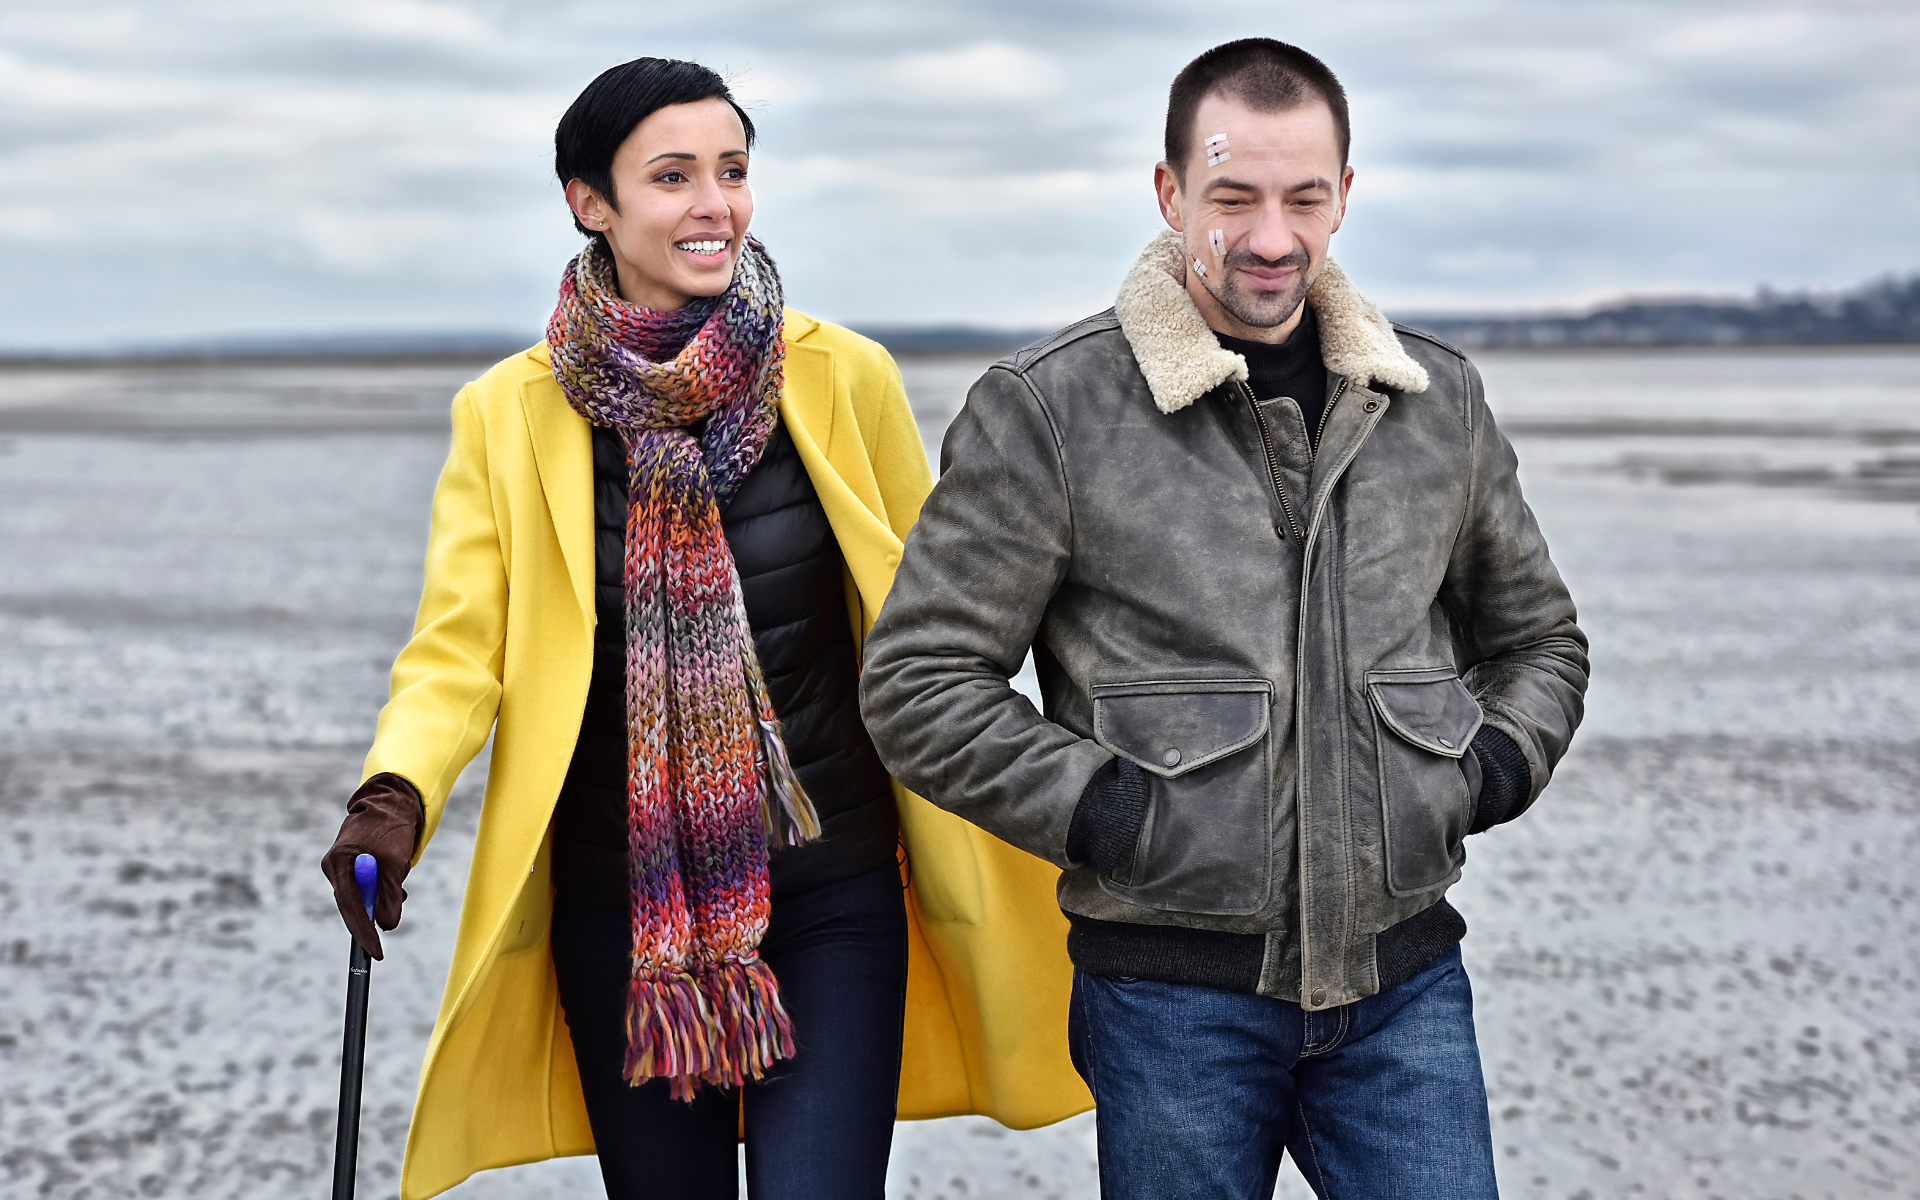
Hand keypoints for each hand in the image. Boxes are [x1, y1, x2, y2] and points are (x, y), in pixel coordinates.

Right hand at [320, 773, 421, 958]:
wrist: (394, 800)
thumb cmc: (392, 827)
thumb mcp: (395, 864)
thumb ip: (389, 895)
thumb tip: (387, 925)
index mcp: (338, 863)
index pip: (349, 908)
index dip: (363, 933)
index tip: (376, 952)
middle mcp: (335, 865)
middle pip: (354, 904)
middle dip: (375, 913)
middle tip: (394, 914)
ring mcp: (343, 865)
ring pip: (364, 896)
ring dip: (384, 898)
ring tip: (400, 888)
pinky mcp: (354, 863)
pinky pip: (367, 886)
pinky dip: (383, 889)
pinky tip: (397, 884)